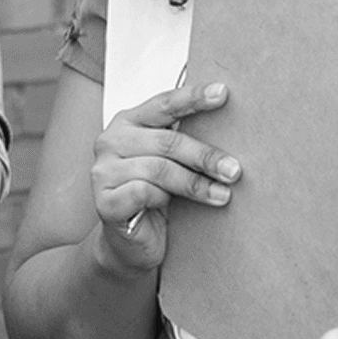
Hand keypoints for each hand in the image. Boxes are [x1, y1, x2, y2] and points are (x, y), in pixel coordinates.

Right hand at [86, 82, 239, 275]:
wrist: (131, 245)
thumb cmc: (155, 199)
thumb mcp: (170, 164)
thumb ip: (184, 143)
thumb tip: (232, 129)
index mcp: (128, 123)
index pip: (164, 104)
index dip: (193, 97)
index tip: (223, 93)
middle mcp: (111, 141)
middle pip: (167, 141)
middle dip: (205, 156)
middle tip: (234, 170)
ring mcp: (103, 171)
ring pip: (159, 169)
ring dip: (196, 183)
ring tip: (222, 194)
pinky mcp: (104, 200)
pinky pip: (142, 192)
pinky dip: (164, 199)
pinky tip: (174, 208)